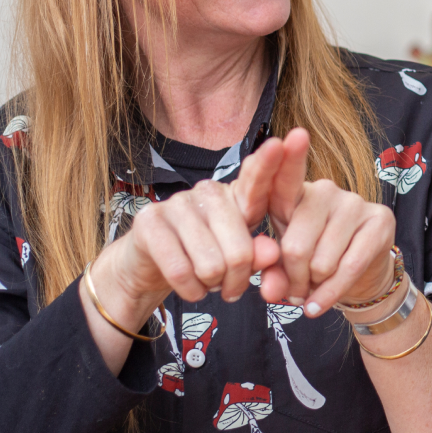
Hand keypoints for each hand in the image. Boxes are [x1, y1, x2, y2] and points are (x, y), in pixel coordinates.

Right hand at [91, 135, 288, 317]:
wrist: (150, 266)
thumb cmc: (205, 258)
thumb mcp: (239, 258)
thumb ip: (259, 255)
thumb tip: (271, 253)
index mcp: (237, 197)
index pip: (257, 181)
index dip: (269, 163)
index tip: (282, 142)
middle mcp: (209, 192)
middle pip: (240, 252)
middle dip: (237, 282)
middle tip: (230, 287)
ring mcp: (177, 203)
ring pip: (211, 266)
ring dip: (212, 287)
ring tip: (208, 282)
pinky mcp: (149, 222)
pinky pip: (181, 272)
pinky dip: (191, 291)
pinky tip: (191, 288)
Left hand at [256, 129, 398, 316]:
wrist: (359, 276)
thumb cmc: (312, 263)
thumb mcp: (283, 268)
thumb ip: (272, 277)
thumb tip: (272, 292)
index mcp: (293, 195)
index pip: (282, 179)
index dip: (283, 160)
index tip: (288, 138)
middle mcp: (323, 190)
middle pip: (295, 246)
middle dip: (292, 281)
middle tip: (295, 290)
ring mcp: (354, 202)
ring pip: (321, 262)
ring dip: (314, 288)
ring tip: (314, 288)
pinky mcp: (380, 219)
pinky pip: (349, 268)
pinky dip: (330, 295)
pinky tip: (320, 305)